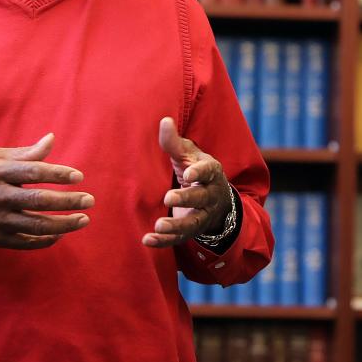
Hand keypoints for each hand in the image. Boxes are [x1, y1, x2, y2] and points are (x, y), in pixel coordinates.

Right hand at [0, 133, 93, 249]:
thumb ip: (25, 153)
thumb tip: (52, 139)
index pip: (33, 172)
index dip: (58, 174)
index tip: (79, 176)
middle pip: (38, 201)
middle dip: (67, 201)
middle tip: (89, 200)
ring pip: (35, 226)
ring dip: (63, 224)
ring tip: (83, 220)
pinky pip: (25, 243)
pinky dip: (45, 240)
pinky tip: (60, 233)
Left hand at [142, 117, 230, 247]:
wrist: (214, 198)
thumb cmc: (194, 169)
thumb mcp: (187, 154)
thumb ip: (174, 142)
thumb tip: (164, 120)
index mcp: (211, 172)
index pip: (208, 171)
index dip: (199, 172)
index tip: (188, 173)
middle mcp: (210, 195)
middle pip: (201, 199)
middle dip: (186, 199)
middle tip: (168, 198)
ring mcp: (203, 215)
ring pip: (193, 223)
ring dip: (176, 226)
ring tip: (159, 226)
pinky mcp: (192, 229)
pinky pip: (180, 238)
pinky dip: (165, 241)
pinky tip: (148, 240)